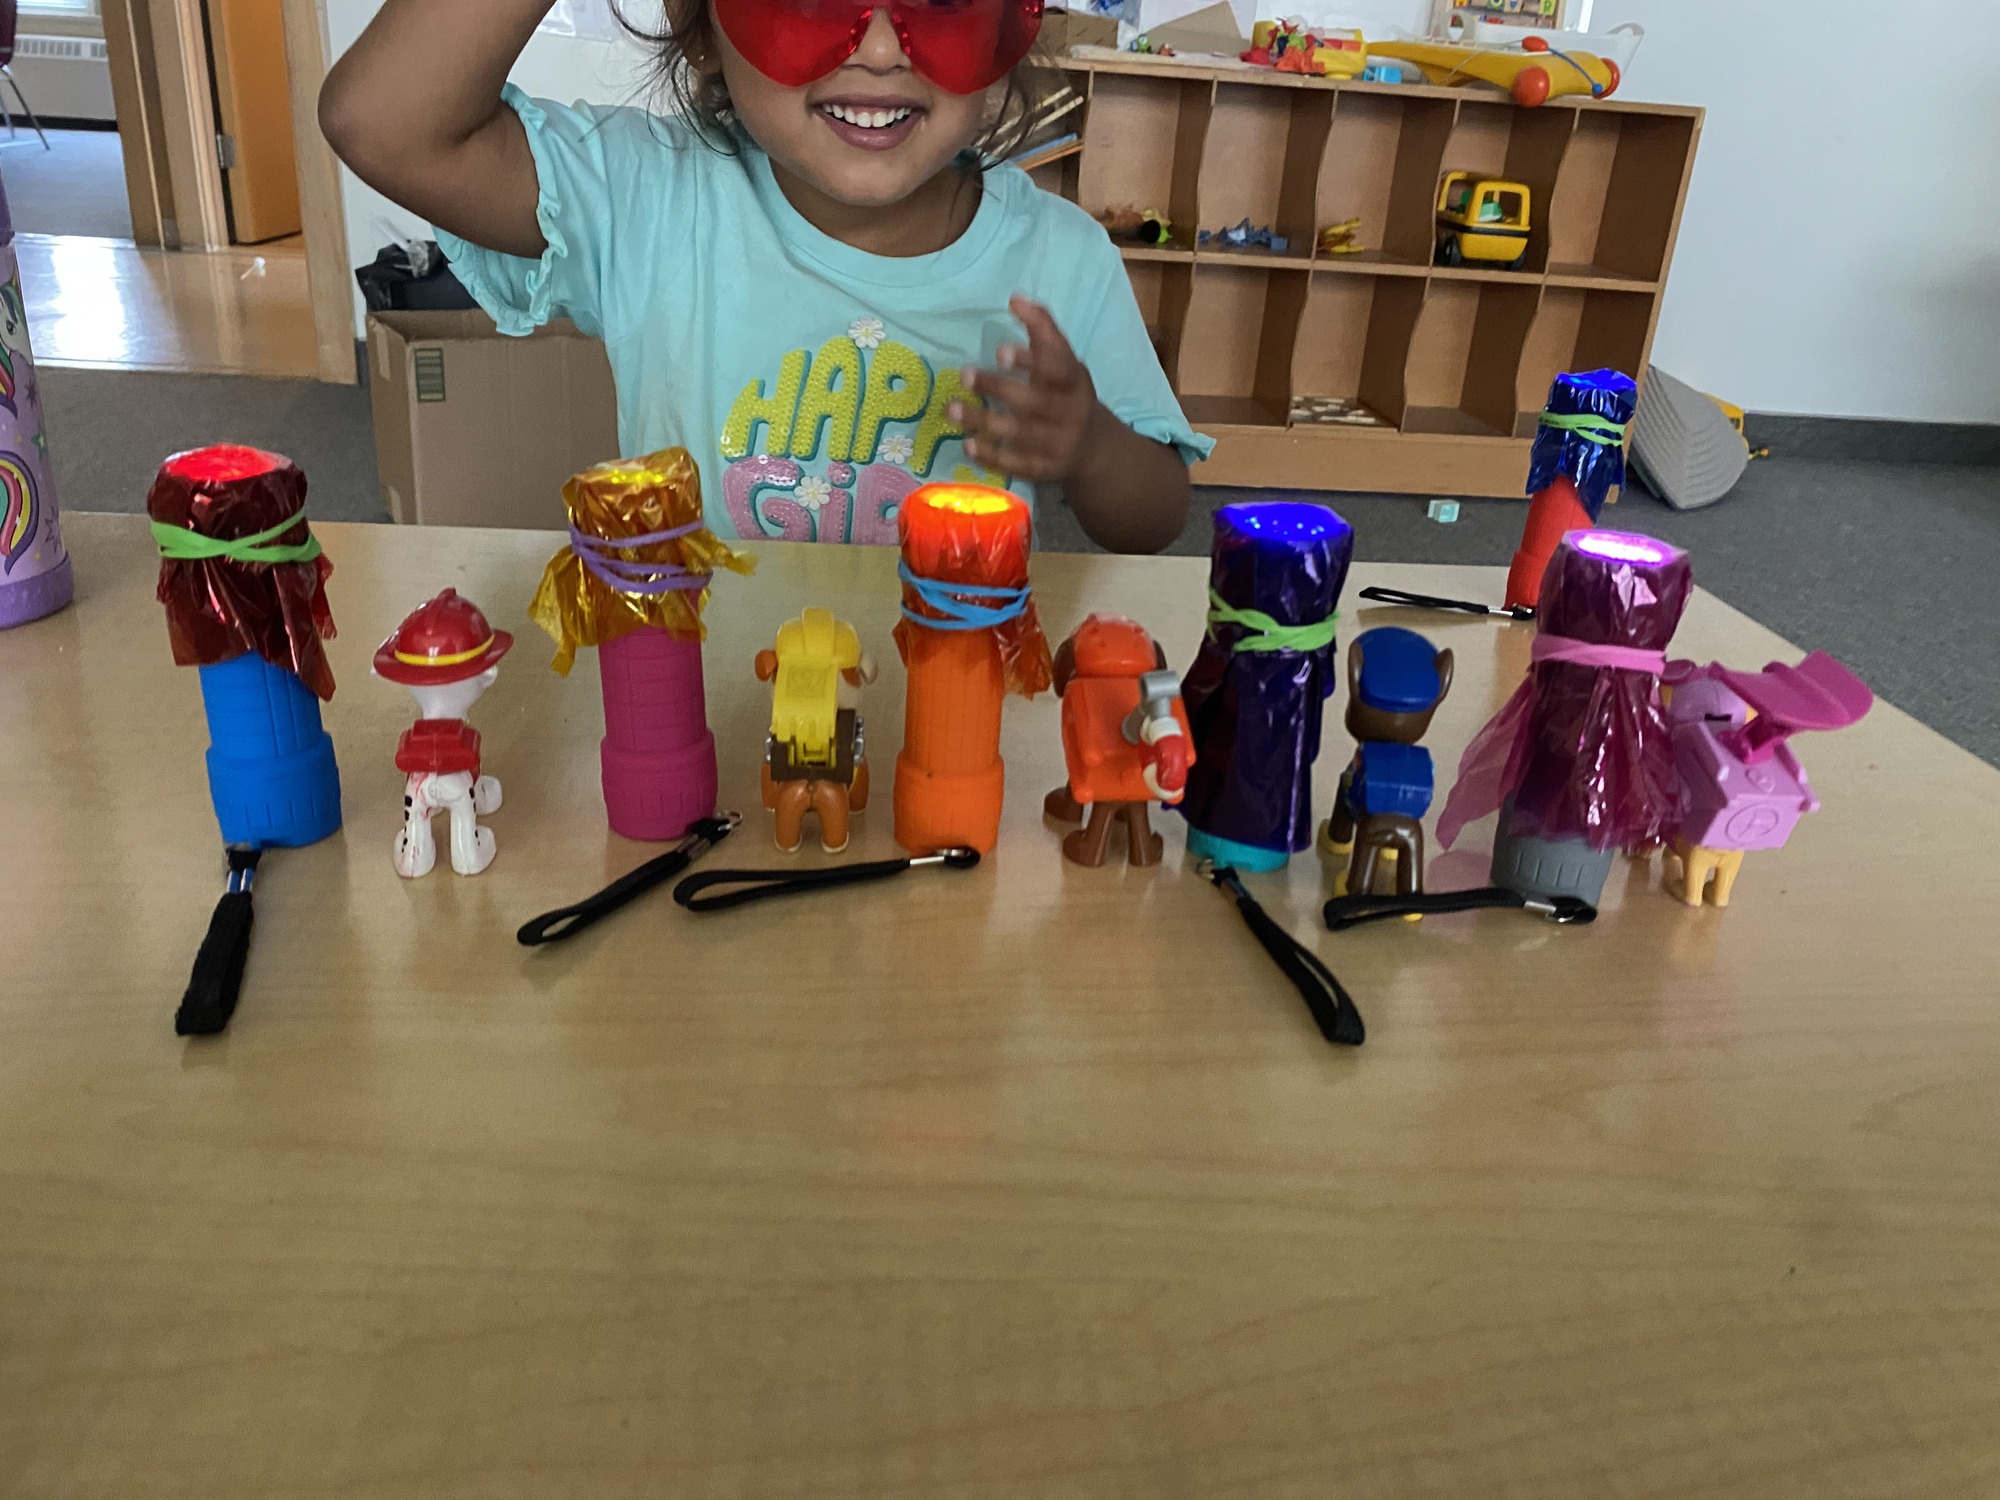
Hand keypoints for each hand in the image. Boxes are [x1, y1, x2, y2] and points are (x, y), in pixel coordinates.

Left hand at [952, 295, 1097, 483]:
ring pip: (1019, 433)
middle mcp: (1069, 413)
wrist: (1094, 450)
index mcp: (1075, 382)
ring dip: (983, 421)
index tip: (1000, 352)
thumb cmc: (1069, 395)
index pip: (1057, 369)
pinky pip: (1017, 464)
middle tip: (965, 374)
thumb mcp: (1066, 363)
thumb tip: (1015, 299)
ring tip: (952, 409)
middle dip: (997, 388)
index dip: (1031, 360)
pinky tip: (968, 444)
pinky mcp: (1045, 469)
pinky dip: (992, 456)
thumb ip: (1044, 333)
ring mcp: (1057, 444)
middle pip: (1032, 402)